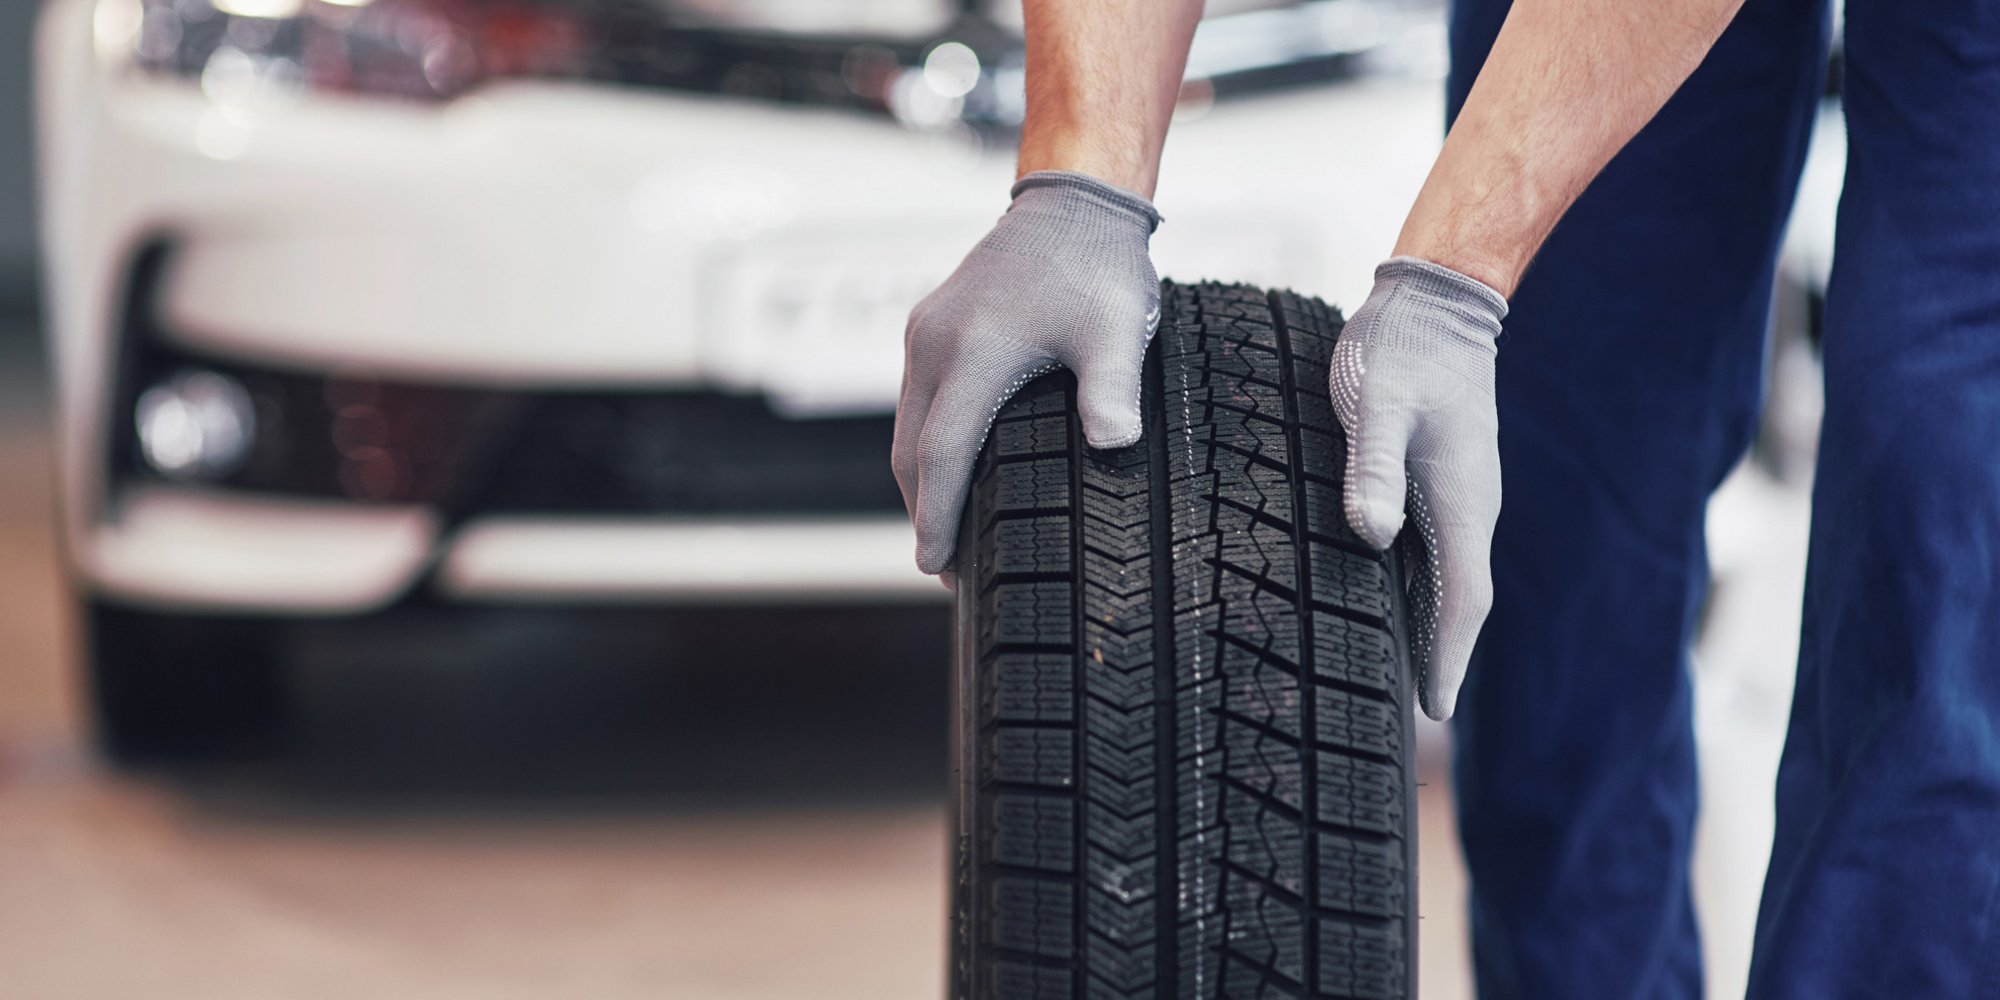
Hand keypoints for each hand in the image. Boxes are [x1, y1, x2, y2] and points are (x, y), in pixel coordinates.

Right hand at [893, 171, 1162, 575]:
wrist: (1072, 200)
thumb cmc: (1097, 267)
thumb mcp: (1116, 332)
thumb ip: (1112, 391)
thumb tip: (1113, 447)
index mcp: (975, 352)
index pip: (941, 455)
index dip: (938, 517)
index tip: (935, 566)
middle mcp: (935, 344)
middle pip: (910, 452)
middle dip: (924, 513)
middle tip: (945, 568)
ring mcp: (926, 332)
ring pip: (907, 427)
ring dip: (920, 481)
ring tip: (946, 529)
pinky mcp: (930, 324)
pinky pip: (916, 399)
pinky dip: (925, 442)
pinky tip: (950, 466)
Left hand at [1330, 257, 1507, 720]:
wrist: (1437, 298)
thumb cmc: (1401, 349)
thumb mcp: (1377, 404)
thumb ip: (1372, 468)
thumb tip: (1374, 537)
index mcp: (1461, 502)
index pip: (1462, 600)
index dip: (1448, 657)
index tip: (1435, 710)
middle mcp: (1469, 507)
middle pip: (1458, 601)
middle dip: (1442, 658)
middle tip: (1415, 714)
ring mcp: (1459, 493)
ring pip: (1447, 578)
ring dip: (1431, 627)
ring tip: (1402, 676)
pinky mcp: (1443, 477)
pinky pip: (1435, 550)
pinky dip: (1419, 588)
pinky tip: (1390, 601)